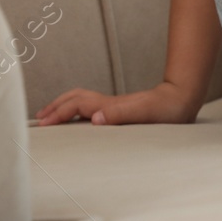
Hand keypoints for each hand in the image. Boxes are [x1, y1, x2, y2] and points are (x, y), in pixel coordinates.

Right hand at [34, 80, 200, 126]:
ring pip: (82, 100)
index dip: (59, 112)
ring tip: (50, 116)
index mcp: (110, 106)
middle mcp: (109, 104)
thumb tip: (95, 118)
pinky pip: (91, 106)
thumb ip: (121, 114)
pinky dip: (76, 110)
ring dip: (64, 105)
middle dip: (55, 105)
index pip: (77, 105)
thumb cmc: (166, 110)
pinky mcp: (120, 110)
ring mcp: (114, 106)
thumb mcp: (144, 113)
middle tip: (39, 118)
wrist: (182, 99)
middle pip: (76, 97)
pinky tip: (77, 120)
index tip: (43, 123)